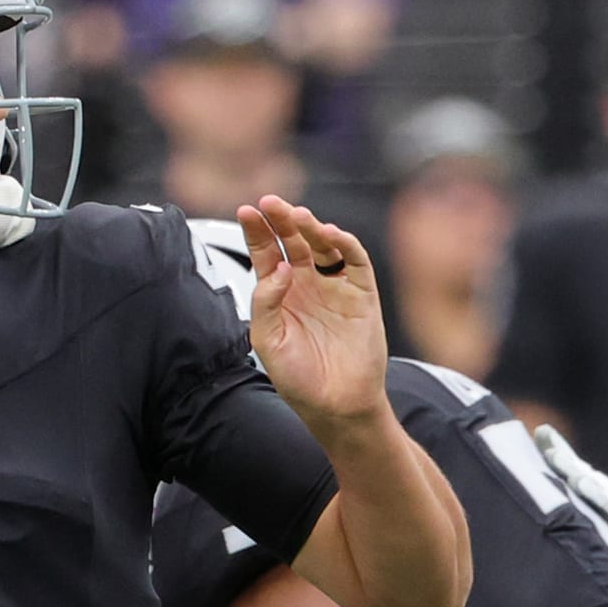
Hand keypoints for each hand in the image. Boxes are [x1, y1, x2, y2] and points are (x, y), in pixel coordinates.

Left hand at [237, 195, 386, 424]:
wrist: (335, 404)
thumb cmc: (297, 376)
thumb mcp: (268, 340)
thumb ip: (266, 302)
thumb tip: (279, 267)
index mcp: (279, 293)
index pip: (266, 253)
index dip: (257, 231)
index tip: (245, 211)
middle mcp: (306, 284)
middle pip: (292, 241)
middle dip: (281, 220)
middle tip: (269, 202)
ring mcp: (334, 286)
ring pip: (322, 245)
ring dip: (311, 227)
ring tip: (297, 217)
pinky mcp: (362, 293)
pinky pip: (355, 261)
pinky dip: (345, 244)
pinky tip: (329, 234)